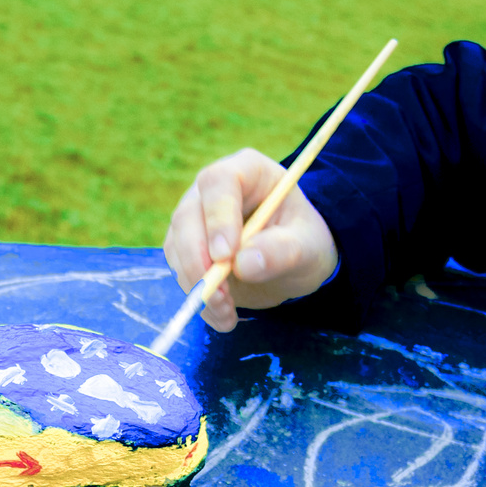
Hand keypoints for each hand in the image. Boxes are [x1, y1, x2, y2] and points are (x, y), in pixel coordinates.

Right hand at [161, 148, 339, 331]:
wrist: (294, 261)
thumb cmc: (304, 242)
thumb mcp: (307, 247)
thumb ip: (282, 251)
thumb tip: (243, 264)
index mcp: (248, 172)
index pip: (219, 183)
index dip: (217, 217)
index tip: (224, 256)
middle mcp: (213, 190)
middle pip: (187, 217)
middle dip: (199, 262)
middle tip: (220, 297)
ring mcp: (195, 217)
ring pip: (178, 247)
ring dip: (196, 286)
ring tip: (227, 314)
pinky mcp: (185, 247)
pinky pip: (180, 270)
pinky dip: (197, 298)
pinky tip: (222, 315)